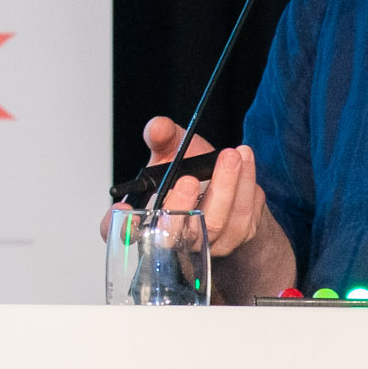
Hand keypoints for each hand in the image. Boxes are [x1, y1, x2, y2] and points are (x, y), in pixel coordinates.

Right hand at [105, 117, 296, 300]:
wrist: (224, 182)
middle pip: (174, 233)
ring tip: (232, 155)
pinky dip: (246, 187)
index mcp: (148, 218)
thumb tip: (158, 127)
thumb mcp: (172, 148)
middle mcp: (175, 236)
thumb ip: (163, 136)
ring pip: (215, 223)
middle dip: (182, 205)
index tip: (122, 209)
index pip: (124, 233)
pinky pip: (243, 218)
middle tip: (190, 178)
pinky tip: (245, 161)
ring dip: (226, 187)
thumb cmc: (190, 170)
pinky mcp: (235, 236)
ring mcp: (206, 242)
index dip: (121, 227)